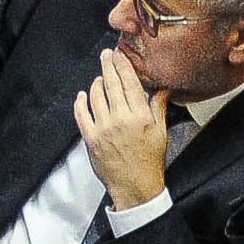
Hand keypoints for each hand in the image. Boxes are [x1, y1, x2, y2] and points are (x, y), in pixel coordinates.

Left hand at [73, 48, 173, 210]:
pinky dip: (80, 102)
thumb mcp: (161, 133)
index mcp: (140, 116)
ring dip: (96, 83)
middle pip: (111, 84)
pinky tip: (82, 96)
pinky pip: (81, 114)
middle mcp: (121, 119)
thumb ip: (159, 107)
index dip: (122, 65)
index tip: (119, 55)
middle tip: (106, 55)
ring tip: (99, 78)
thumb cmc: (149, 162)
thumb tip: (163, 88)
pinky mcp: (90, 139)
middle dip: (107, 65)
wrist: (135, 188)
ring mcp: (103, 129)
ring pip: (95, 95)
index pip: (129, 82)